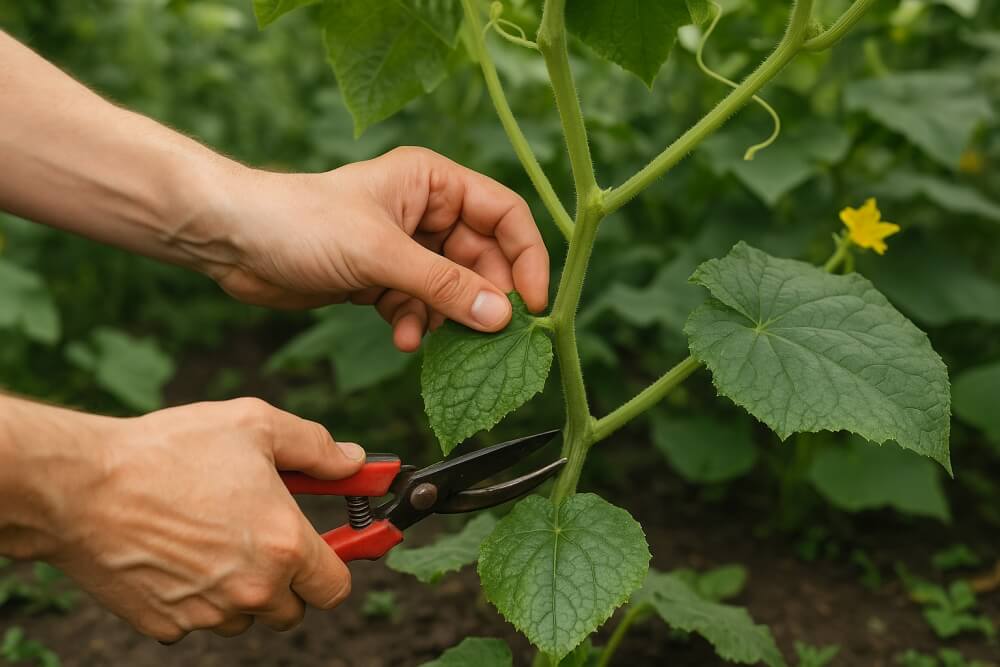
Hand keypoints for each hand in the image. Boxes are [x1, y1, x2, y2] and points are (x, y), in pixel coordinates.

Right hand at [46, 398, 363, 641]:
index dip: (335, 564)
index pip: (336, 586)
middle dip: (286, 578)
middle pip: (293, 609)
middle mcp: (252, 589)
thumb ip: (316, 447)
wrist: (82, 487)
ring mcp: (207, 614)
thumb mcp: (256, 426)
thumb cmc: (170, 451)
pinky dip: (195, 595)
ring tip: (211, 536)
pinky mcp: (166, 625)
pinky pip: (197, 619)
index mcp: (283, 545)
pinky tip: (176, 553)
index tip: (327, 547)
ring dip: (240, 588)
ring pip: (245, 616)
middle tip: (262, 535)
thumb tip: (354, 462)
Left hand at [207, 147, 549, 350]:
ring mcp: (404, 247)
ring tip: (427, 336)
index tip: (532, 304)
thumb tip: (502, 317)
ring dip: (444, 317)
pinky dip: (415, 324)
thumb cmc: (301, 222)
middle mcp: (425, 211)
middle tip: (488, 337)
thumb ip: (444, 285)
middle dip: (481, 298)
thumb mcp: (381, 254)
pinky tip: (400, 336)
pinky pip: (419, 305)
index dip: (524, 258)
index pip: (504, 215)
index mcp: (433, 182)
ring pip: (451, 288)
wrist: (233, 240)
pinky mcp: (381, 278)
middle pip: (482, 258)